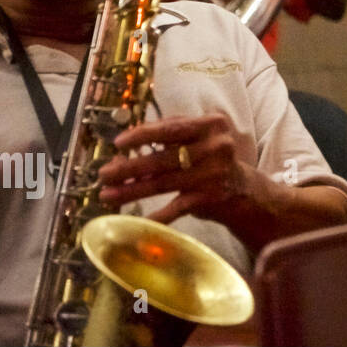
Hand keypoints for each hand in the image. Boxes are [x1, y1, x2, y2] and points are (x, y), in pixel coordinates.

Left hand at [97, 114, 256, 225]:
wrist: (242, 189)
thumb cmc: (210, 158)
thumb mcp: (198, 137)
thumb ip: (168, 134)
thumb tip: (123, 150)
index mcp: (211, 125)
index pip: (170, 128)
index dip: (142, 135)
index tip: (118, 143)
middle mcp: (216, 147)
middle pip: (162, 158)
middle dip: (128, 168)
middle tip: (104, 174)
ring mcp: (213, 174)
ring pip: (163, 183)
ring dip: (131, 191)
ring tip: (108, 195)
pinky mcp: (210, 198)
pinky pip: (175, 208)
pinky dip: (155, 216)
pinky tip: (135, 220)